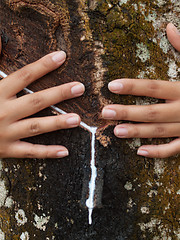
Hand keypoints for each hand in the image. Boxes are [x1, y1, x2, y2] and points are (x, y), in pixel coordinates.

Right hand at [0, 38, 84, 158]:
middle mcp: (3, 111)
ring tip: (77, 119)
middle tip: (80, 88)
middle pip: (35, 101)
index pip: (24, 75)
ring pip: (35, 126)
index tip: (62, 57)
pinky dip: (47, 152)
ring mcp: (5, 132)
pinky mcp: (6, 149)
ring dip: (57, 123)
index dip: (43, 65)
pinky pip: (29, 152)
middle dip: (58, 94)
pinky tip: (65, 151)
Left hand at [102, 23, 179, 157]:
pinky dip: (159, 152)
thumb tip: (170, 26)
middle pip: (152, 112)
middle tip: (105, 112)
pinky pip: (175, 149)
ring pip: (159, 131)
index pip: (154, 87)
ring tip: (116, 131)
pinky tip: (140, 151)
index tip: (112, 86)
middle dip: (127, 112)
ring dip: (137, 132)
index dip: (132, 86)